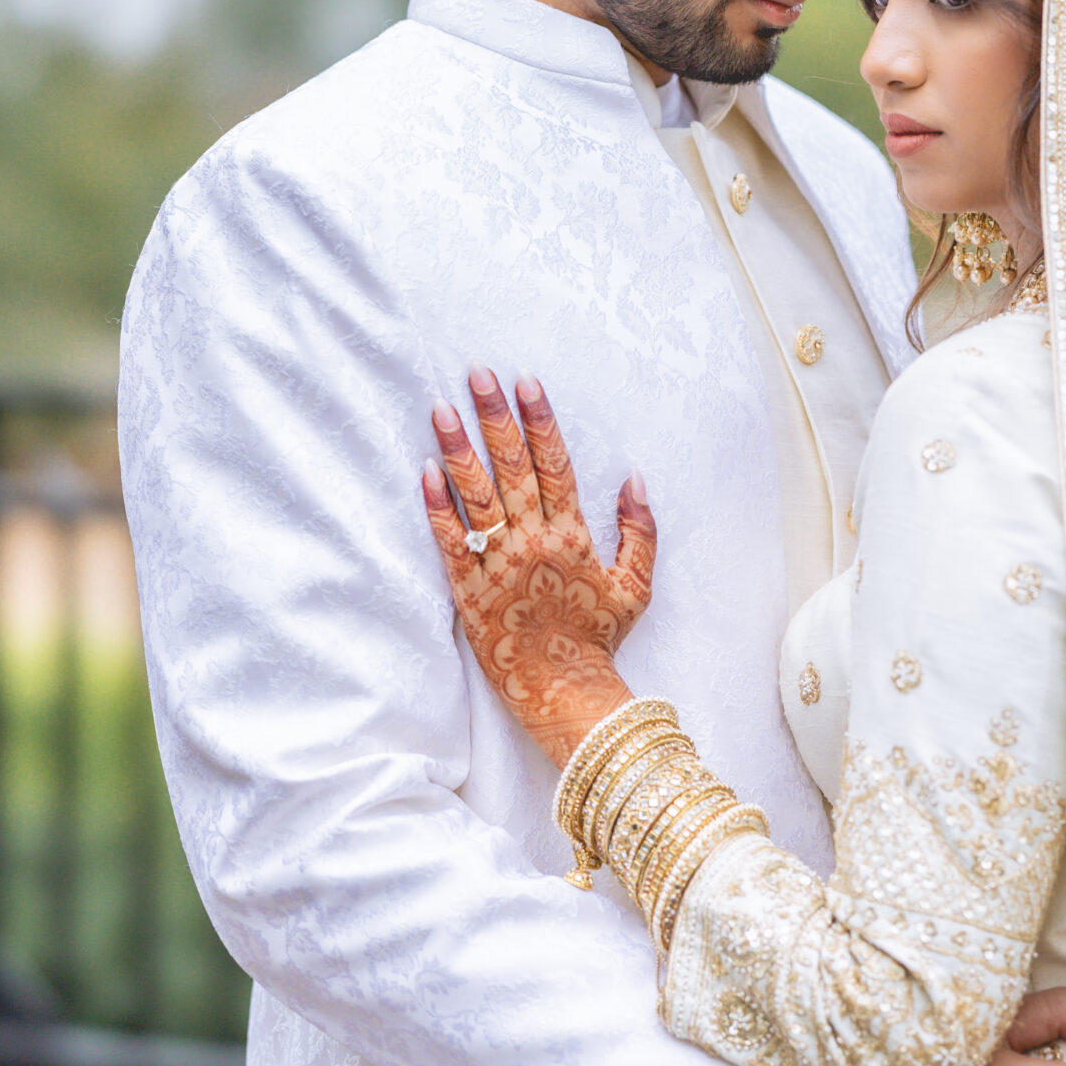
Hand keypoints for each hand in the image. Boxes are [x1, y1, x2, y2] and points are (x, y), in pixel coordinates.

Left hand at [424, 370, 656, 767]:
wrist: (566, 693)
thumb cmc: (599, 640)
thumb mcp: (635, 586)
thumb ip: (639, 531)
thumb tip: (634, 479)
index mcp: (573, 535)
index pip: (555, 463)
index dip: (540, 419)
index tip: (526, 381)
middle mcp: (536, 541)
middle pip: (512, 466)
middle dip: (494, 415)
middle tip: (477, 372)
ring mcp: (500, 565)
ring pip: (477, 496)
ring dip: (459, 449)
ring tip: (442, 408)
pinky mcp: (469, 591)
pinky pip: (451, 542)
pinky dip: (438, 506)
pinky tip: (425, 471)